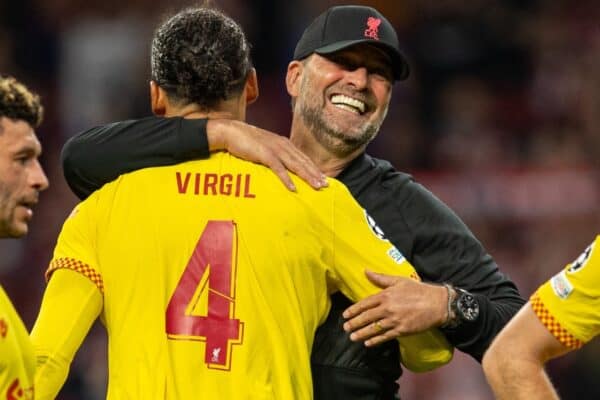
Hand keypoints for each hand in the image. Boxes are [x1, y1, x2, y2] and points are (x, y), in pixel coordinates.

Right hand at [208, 119, 326, 190]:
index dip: (314, 168)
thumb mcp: (266, 146)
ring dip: (307, 176)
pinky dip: (286, 178)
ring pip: (295, 165)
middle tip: (326, 184)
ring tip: (316, 186)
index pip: (303, 157)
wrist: (231, 132)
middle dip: (315, 173)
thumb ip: (276, 154)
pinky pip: (278, 168)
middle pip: (303, 161)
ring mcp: (275, 149)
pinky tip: (293, 187)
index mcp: (284, 143)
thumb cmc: (247, 141)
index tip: (324, 178)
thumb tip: (283, 165)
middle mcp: (283, 145)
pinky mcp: (265, 154)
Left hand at [342, 270, 447, 346]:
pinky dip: (375, 340)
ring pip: (374, 328)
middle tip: (345, 328)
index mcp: (386, 295)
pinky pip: (385, 336)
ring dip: (362, 334)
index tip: (345, 315)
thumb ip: (381, 278)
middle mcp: (388, 308)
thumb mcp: (399, 280)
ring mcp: (394, 320)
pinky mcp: (402, 330)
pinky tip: (367, 343)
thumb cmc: (418, 290)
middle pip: (367, 317)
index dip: (354, 310)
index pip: (365, 303)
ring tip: (352, 337)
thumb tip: (365, 271)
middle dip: (354, 323)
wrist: (437, 304)